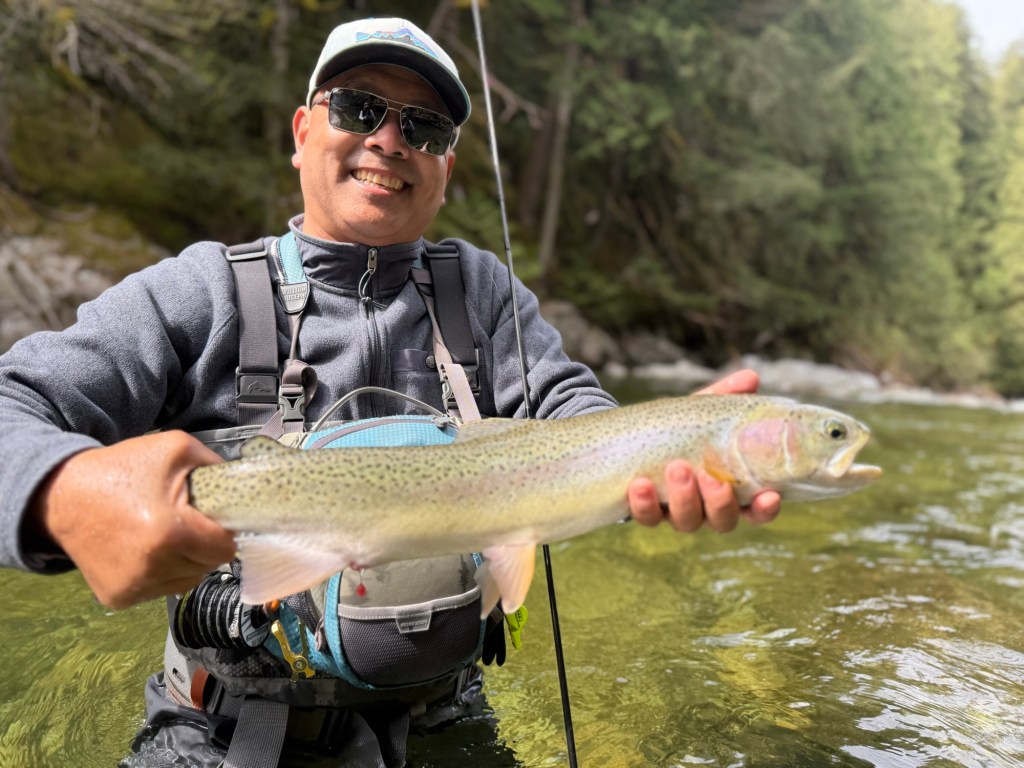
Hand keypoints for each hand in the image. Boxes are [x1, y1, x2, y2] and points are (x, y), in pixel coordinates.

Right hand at [28, 431, 236, 608]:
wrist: (63, 494)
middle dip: (204, 545)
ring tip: (163, 535)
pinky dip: (160, 572)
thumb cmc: (123, 469)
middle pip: (207, 566)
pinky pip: (159, 589)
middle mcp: (153, 567)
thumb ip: (217, 467)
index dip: (223, 532)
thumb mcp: (177, 449)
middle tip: (183, 522)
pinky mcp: (118, 598)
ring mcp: (134, 587)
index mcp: (171, 533)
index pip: (225, 549)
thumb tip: (247, 487)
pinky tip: (144, 549)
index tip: (212, 520)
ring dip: (184, 562)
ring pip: (187, 581)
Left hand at [626, 369, 781, 531]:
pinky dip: (644, 504)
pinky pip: (647, 517)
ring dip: (684, 497)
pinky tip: (640, 484)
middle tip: (709, 475)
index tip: (769, 495)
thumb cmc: (683, 429)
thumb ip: (726, 397)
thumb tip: (749, 377)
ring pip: (686, 521)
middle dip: (719, 501)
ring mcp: (677, 513)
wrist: (636, 437)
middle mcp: (707, 509)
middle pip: (722, 520)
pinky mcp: (647, 513)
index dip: (765, 508)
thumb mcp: (704, 413)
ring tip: (676, 467)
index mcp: (731, 490)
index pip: (756, 509)